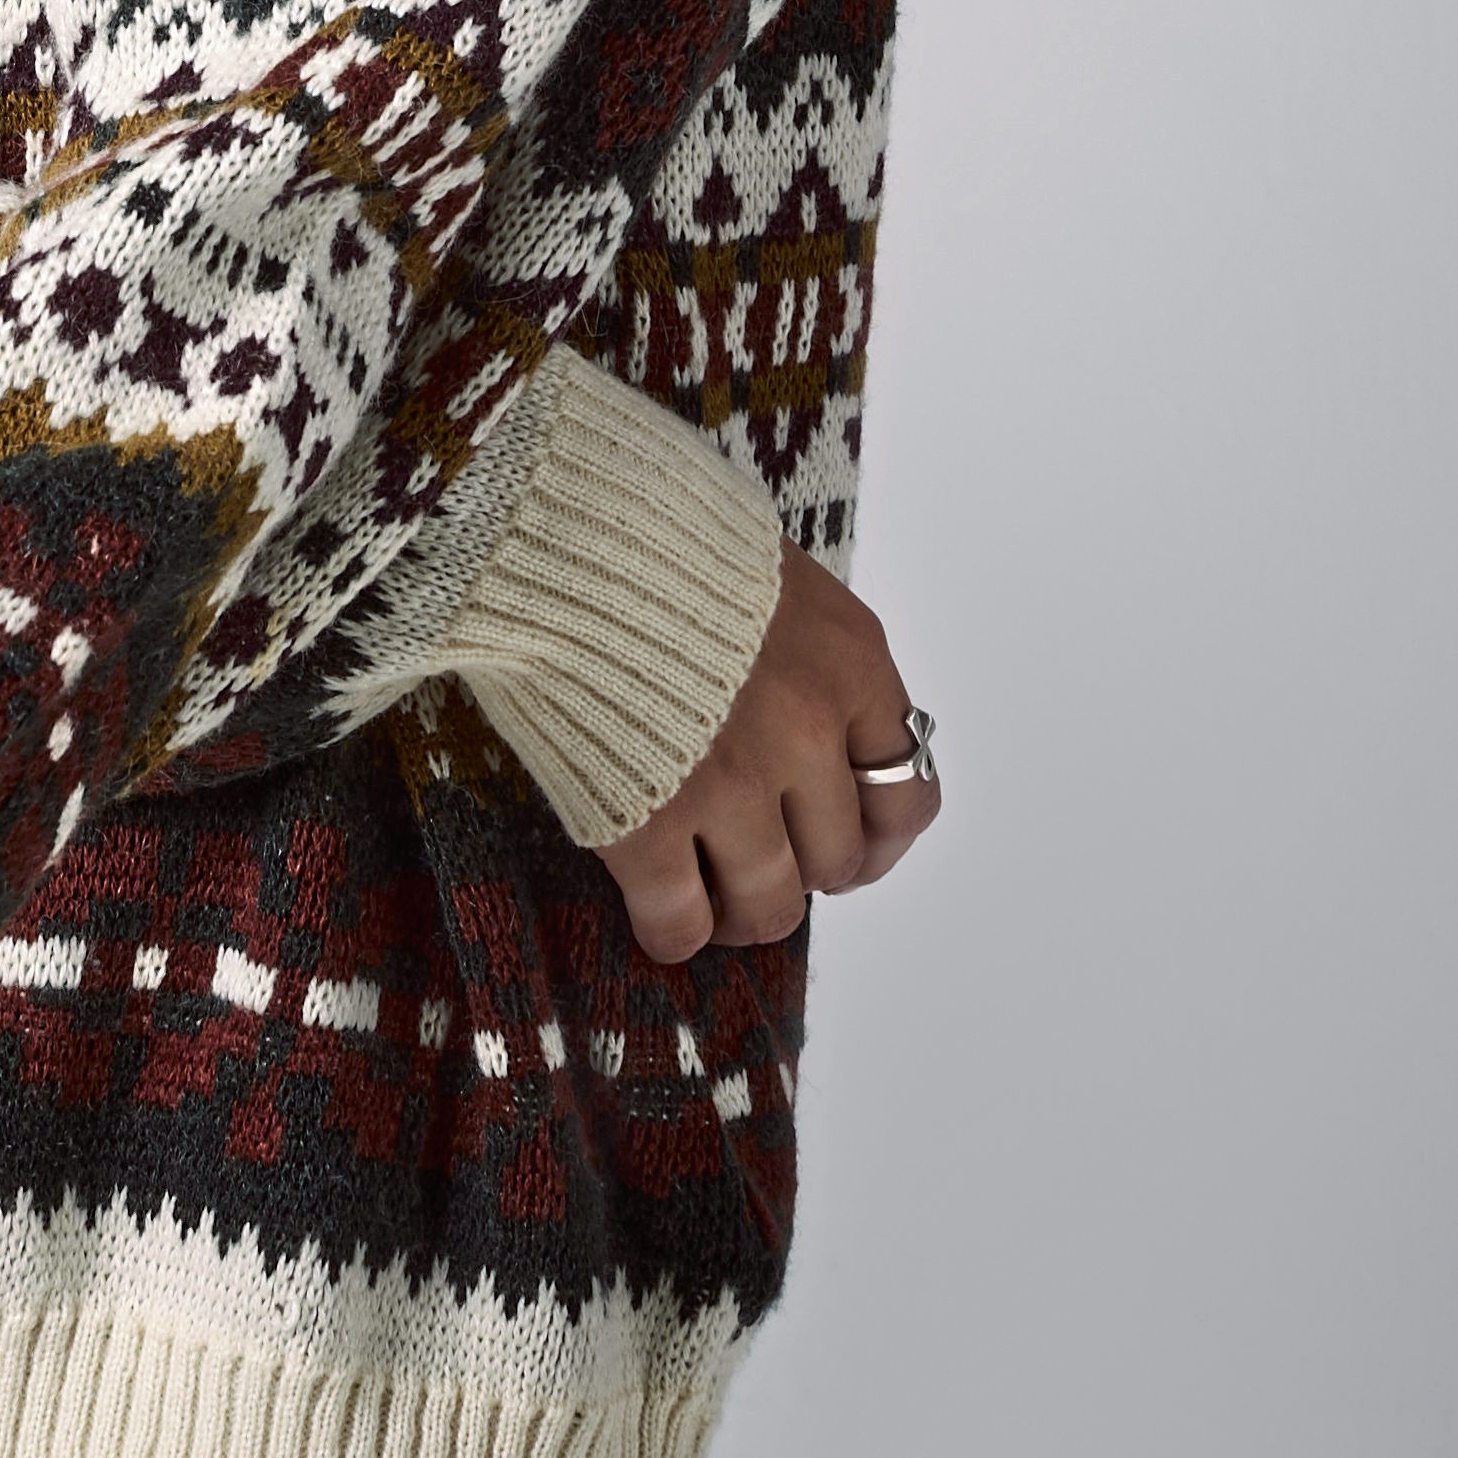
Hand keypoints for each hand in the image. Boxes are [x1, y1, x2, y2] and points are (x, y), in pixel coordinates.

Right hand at [597, 553, 938, 961]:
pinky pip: (679, 924)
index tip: (847, 844)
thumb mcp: (768, 571)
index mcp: (849, 662)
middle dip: (798, 864)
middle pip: (837, 859)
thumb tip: (817, 731)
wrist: (550, 526)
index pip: (907, 790)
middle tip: (755, 850)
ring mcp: (730, 783)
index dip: (878, 835)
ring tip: (710, 894)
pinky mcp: (645, 823)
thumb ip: (807, 656)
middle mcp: (807, 730)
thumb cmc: (652, 527)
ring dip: (742, 910)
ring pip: (769, 907)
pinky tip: (656, 910)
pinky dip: (673, 932)